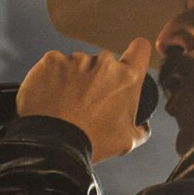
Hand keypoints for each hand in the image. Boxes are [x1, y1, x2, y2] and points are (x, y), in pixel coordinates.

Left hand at [16, 38, 151, 162]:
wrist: (52, 145)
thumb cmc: (91, 142)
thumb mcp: (127, 141)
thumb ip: (140, 128)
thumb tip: (142, 125)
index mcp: (127, 78)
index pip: (140, 49)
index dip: (136, 55)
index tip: (130, 62)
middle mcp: (104, 63)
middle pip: (105, 63)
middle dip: (99, 78)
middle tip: (88, 102)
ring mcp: (76, 60)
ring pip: (78, 64)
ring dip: (74, 78)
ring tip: (66, 104)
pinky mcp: (51, 61)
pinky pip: (54, 65)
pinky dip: (52, 78)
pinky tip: (50, 98)